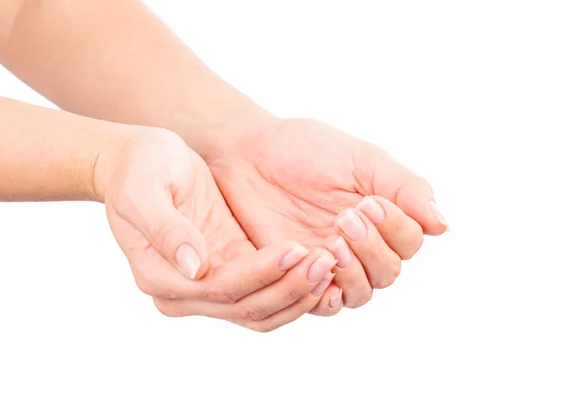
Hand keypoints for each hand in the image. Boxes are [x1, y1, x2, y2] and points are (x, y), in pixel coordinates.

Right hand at [94, 127, 336, 331]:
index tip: (295, 249)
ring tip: (330, 263)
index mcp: (160, 277)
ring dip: (297, 292)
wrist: (141, 162)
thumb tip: (194, 267)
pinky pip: (266, 288)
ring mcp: (210, 282)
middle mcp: (185, 291)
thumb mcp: (144, 191)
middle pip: (247, 307)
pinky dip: (293, 283)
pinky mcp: (230, 264)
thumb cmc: (138, 170)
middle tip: (325, 260)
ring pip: (261, 307)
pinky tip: (320, 264)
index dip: (260, 274)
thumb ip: (166, 229)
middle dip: (288, 288)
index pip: (220, 289)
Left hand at [208, 118, 448, 313]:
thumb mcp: (359, 158)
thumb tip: (443, 225)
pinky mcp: (295, 276)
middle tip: (345, 218)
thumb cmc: (304, 150)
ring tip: (331, 243)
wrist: (247, 152)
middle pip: (387, 273)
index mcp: (379, 217)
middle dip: (372, 249)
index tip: (368, 202)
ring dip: (353, 273)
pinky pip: (319, 303)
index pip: (409, 242)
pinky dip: (323, 292)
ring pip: (359, 294)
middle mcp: (358, 245)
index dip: (396, 229)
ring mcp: (327, 263)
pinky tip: (314, 266)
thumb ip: (402, 187)